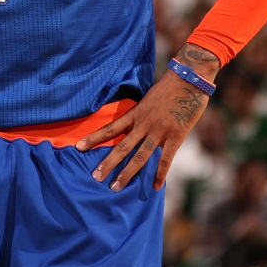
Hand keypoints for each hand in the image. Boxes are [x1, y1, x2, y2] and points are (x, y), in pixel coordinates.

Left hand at [76, 70, 210, 191]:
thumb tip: (136, 126)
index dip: (94, 138)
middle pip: (121, 146)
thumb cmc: (169, 86)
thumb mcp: (148, 98)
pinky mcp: (175, 136)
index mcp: (135, 113)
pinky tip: (155, 187)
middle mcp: (143, 124)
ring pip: (140, 156)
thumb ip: (141, 114)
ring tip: (115, 187)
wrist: (189, 79)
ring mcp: (159, 131)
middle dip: (108, 163)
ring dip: (127, 173)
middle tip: (95, 177)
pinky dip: (160, 174)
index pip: (110, 128)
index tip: (78, 147)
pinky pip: (166, 159)